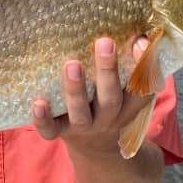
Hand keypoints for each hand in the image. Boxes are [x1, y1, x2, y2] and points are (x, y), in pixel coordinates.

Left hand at [31, 37, 151, 145]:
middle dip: (108, 71)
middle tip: (104, 42)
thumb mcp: (128, 88)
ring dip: (76, 90)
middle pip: (111, 98)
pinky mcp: (61, 132)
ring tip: (71, 64)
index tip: (138, 42)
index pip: (143, 88)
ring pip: (81, 114)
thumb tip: (141, 34)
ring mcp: (84, 127)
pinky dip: (43, 119)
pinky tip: (38, 102)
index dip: (144, 67)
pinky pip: (51, 130)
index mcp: (129, 105)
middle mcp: (109, 118)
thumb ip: (135, 64)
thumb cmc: (111, 101)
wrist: (95, 148)